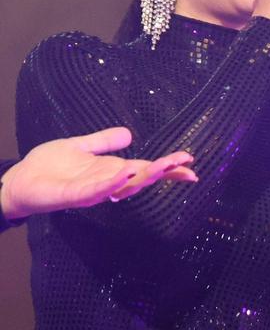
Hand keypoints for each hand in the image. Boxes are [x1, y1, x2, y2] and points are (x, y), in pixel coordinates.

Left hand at [0, 127, 196, 220]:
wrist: (18, 181)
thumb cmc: (47, 166)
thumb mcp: (79, 146)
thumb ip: (103, 141)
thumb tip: (129, 133)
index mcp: (111, 170)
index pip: (145, 168)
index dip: (168, 167)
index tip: (190, 162)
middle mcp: (107, 183)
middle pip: (141, 178)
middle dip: (164, 172)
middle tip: (185, 165)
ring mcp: (92, 191)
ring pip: (124, 186)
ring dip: (144, 177)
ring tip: (163, 166)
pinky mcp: (73, 196)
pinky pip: (96, 191)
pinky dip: (112, 183)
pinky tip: (125, 173)